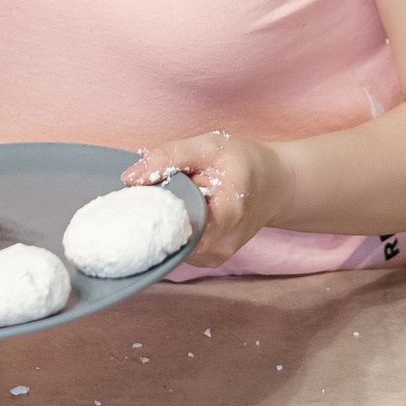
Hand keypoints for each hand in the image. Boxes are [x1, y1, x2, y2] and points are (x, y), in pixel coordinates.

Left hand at [125, 130, 278, 267]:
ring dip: (161, 223)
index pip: (174, 226)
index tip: (136, 196)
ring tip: (166, 198)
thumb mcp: (211, 146)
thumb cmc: (246, 163)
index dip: (150, 212)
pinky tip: (175, 211)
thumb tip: (130, 178)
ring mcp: (214, 257)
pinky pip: (178, 247)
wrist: (275, 185)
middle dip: (152, 217)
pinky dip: (171, 229)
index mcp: (225, 217)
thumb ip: (170, 157)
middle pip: (168, 238)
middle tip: (145, 193)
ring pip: (170, 245)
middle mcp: (219, 247)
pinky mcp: (208, 259)